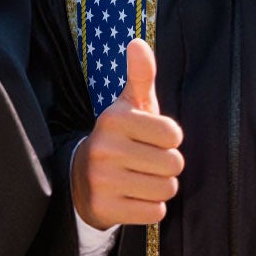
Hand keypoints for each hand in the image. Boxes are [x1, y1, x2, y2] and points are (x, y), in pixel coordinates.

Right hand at [71, 38, 183, 227]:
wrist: (80, 179)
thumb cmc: (119, 138)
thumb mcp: (129, 106)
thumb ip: (140, 76)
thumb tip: (138, 43)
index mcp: (114, 119)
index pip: (174, 135)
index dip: (169, 140)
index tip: (150, 140)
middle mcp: (104, 148)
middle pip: (174, 164)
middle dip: (166, 166)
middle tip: (145, 163)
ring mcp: (102, 180)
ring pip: (166, 189)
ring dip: (160, 187)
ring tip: (140, 179)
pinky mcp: (104, 208)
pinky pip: (155, 212)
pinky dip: (150, 208)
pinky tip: (132, 197)